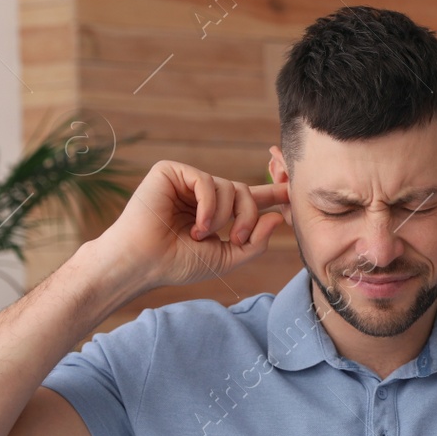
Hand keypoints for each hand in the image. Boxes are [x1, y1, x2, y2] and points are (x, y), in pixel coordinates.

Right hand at [89, 160, 288, 292]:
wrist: (143, 263)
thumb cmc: (178, 263)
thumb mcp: (226, 258)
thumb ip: (255, 243)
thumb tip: (276, 219)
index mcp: (215, 211)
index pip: (249, 197)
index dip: (273, 193)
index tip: (293, 189)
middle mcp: (202, 193)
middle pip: (245, 191)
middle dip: (248, 216)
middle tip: (236, 238)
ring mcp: (186, 181)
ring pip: (229, 186)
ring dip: (225, 215)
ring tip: (204, 235)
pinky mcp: (171, 172)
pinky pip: (206, 180)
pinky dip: (208, 206)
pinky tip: (197, 225)